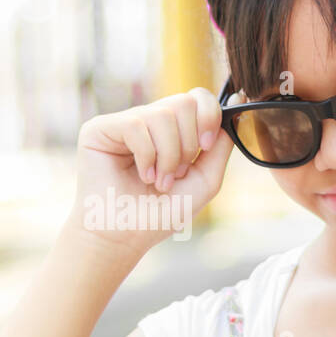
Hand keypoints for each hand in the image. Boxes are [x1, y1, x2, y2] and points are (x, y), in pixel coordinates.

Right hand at [67, 87, 236, 255]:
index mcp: (172, 131)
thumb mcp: (204, 181)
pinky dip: (147, 156)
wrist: (125, 238)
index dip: (209, 115)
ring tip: (157, 182)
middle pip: (184, 102)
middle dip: (187, 145)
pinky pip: (137, 124)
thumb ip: (221, 146)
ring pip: (163, 114)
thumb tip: (235, 104)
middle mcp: (148, 122)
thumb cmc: (160, 214)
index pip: (197, 98)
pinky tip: (142, 175)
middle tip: (175, 175)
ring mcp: (123, 123)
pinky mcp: (100, 128)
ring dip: (168, 156)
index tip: (206, 145)